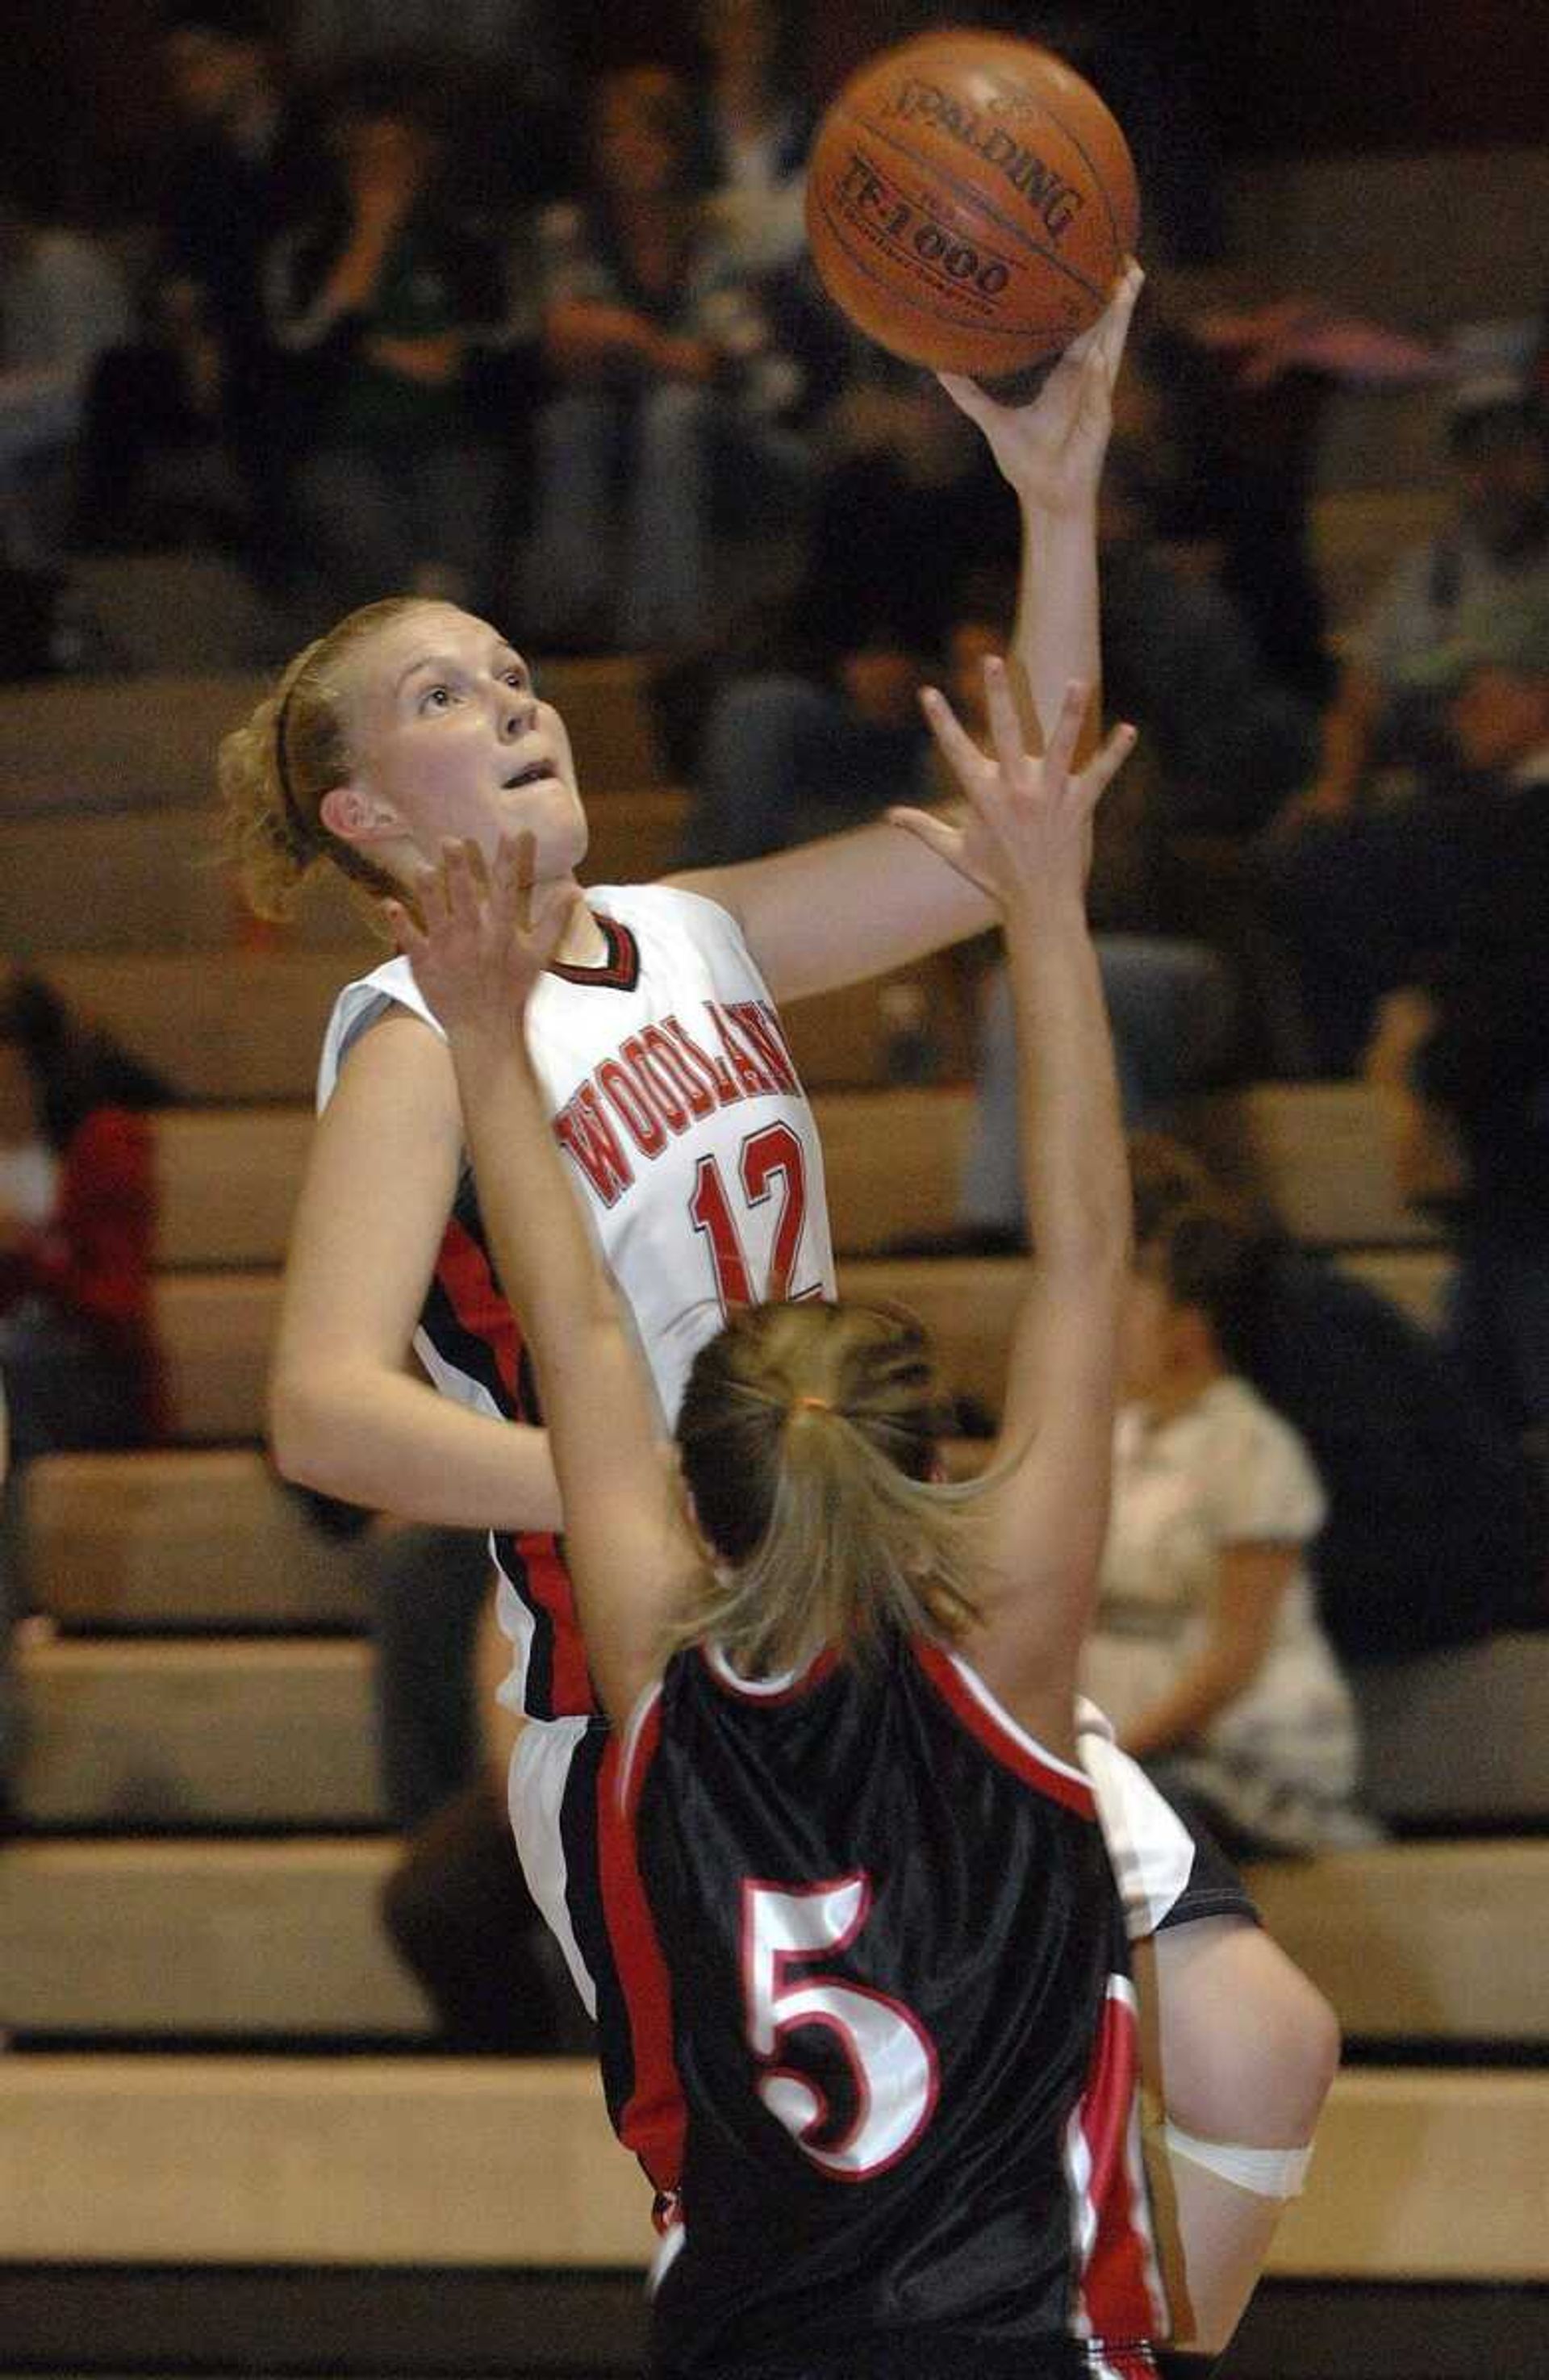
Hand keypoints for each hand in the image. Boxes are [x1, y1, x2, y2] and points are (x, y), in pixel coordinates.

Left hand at [386, 834, 580, 1040]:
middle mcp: (474, 938)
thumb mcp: (539, 956)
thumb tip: (574, 890)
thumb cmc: (512, 989)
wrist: (485, 1029)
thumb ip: (554, 920)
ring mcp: (447, 951)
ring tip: (422, 866)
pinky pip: (410, 941)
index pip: (507, 890)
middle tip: (450, 840)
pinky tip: (390, 904)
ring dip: (428, 890)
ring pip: (436, 913)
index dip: (510, 861)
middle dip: (458, 868)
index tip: (513, 832)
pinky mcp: (424, 964)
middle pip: (465, 897)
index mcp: (502, 933)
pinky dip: (400, 924)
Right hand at [888, 662, 1134, 907]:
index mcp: (983, 797)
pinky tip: (1130, 729)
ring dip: (1068, 713)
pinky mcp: (1078, 806)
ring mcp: (1049, 797)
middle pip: (1003, 733)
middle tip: (991, 660)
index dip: (941, 721)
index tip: (929, 692)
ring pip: (1059, 746)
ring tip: (1076, 681)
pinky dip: (1115, 753)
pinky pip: (1100, 775)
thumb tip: (890, 816)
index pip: (956, 751)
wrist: (1038, 906)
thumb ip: (923, 827)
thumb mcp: (954, 852)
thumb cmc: (995, 878)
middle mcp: (1015, 791)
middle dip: (996, 695)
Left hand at [937, 257, 1142, 511]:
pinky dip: (1097, 375)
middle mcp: (1086, 380)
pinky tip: (1099, 355)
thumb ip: (968, 392)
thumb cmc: (1025, 462)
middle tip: (1124, 255)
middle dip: (1118, 294)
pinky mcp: (1098, 423)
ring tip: (1126, 285)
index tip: (1092, 261)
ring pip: (1111, 350)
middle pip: (1106, 328)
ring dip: (1120, 320)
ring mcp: (1096, 398)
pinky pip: (1097, 394)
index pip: (1082, 327)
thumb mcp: (991, 420)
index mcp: (1067, 375)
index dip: (1089, 296)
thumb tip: (939, 366)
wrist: (1044, 499)